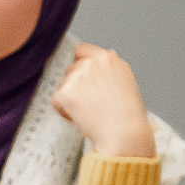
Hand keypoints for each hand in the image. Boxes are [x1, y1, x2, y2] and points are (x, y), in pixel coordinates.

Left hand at [51, 43, 155, 158]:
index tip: (85, 77)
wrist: (124, 135)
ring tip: (91, 111)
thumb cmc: (128, 113)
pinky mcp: (64, 92)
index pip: (82, 50)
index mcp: (107, 58)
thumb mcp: (127, 80)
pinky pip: (56, 101)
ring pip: (64, 85)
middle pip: (71, 69)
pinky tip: (83, 118)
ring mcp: (76, 77)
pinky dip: (65, 111)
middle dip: (77, 84)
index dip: (81, 64)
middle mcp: (91, 63)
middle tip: (93, 102)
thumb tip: (107, 54)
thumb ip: (113, 66)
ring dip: (72, 97)